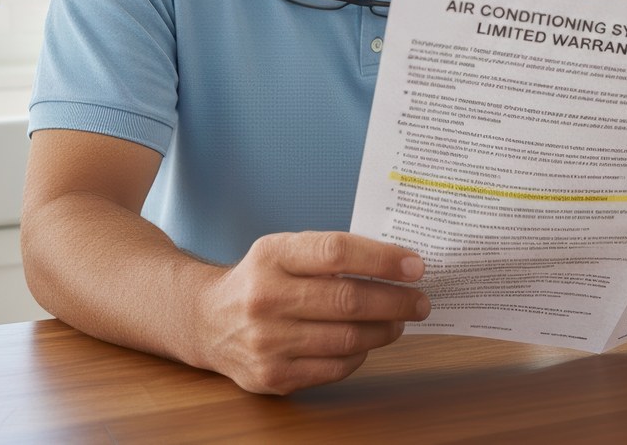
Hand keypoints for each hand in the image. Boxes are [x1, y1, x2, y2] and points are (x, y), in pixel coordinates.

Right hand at [198, 231, 428, 394]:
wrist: (206, 320)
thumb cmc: (260, 279)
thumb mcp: (284, 250)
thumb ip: (330, 253)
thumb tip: (395, 265)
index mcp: (272, 255)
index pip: (336, 252)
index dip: (382, 259)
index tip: (415, 265)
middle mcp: (265, 297)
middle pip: (348, 299)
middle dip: (396, 300)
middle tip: (420, 300)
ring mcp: (267, 341)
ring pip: (347, 338)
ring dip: (384, 330)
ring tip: (399, 321)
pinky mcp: (272, 376)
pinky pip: (334, 367)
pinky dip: (360, 355)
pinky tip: (367, 342)